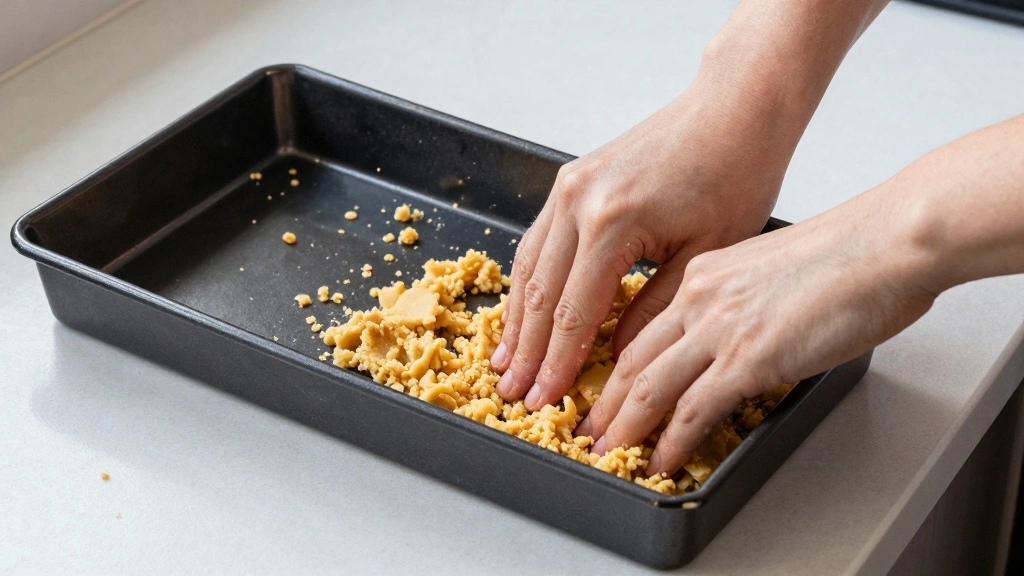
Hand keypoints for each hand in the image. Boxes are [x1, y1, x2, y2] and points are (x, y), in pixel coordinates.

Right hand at [491, 73, 795, 410]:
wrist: (733, 108)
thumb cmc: (734, 172)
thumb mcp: (705, 255)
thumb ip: (653, 311)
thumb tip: (618, 358)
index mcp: (611, 224)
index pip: (574, 314)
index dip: (558, 364)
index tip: (546, 400)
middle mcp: (578, 202)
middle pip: (540, 294)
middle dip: (527, 351)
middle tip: (512, 393)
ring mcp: (568, 185)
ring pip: (529, 266)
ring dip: (516, 319)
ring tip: (505, 361)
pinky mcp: (571, 178)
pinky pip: (538, 239)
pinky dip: (528, 280)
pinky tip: (523, 308)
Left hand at [577, 187, 938, 474]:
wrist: (885, 243)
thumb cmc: (849, 253)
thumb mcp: (771, 267)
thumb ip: (741, 299)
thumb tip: (738, 331)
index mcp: (704, 273)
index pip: (642, 325)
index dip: (616, 363)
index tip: (604, 384)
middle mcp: (700, 297)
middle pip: (632, 359)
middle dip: (605, 400)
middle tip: (589, 426)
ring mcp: (720, 328)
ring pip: (649, 386)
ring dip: (625, 426)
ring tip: (609, 450)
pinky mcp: (748, 358)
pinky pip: (694, 409)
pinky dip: (671, 441)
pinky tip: (661, 458)